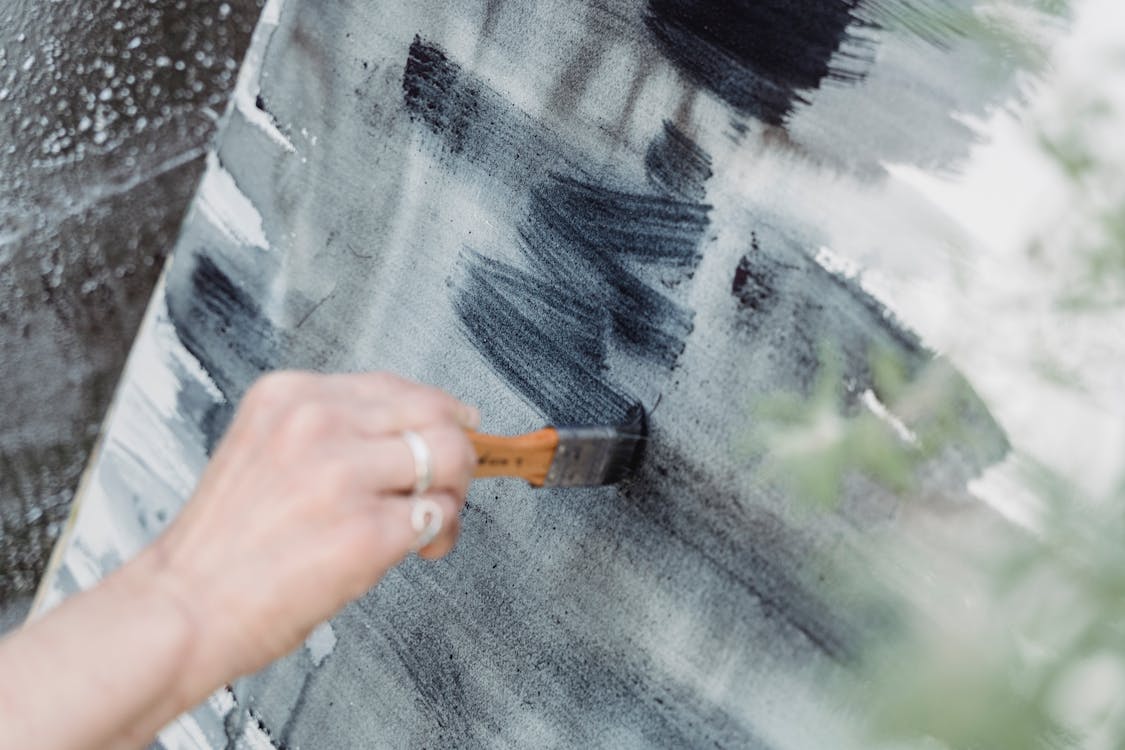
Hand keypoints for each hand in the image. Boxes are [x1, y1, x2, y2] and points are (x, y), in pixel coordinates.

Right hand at [145, 371, 478, 702]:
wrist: (181, 610)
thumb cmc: (223, 546)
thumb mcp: (264, 450)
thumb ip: (329, 432)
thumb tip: (408, 434)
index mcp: (289, 396)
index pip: (395, 385)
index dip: (435, 411)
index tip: (453, 426)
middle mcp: (317, 425)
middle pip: (434, 413)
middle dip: (456, 449)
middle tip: (450, 480)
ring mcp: (343, 476)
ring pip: (449, 457)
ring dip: (453, 492)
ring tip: (431, 520)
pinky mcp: (367, 532)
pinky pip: (439, 514)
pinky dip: (441, 533)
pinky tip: (418, 548)